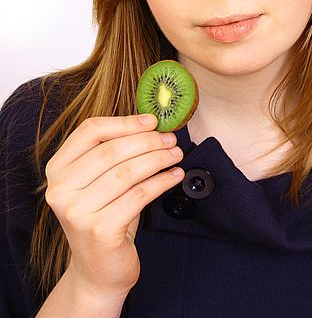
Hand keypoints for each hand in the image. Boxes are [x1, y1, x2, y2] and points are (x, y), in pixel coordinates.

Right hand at [44, 113, 183, 297]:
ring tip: (176, 154)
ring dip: (158, 159)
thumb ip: (115, 152)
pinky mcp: (100, 230)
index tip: (152, 120)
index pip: (89, 131)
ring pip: (126, 172)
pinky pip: (138, 196)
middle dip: (147, 141)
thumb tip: (151, 123)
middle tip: (170, 139)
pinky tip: (174, 176)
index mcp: (57, 169)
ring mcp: (77, 211)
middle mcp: (60, 190)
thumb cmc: (105, 216)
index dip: (124, 122)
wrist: (99, 270)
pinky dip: (161, 182)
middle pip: (110, 151)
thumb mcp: (102, 180)